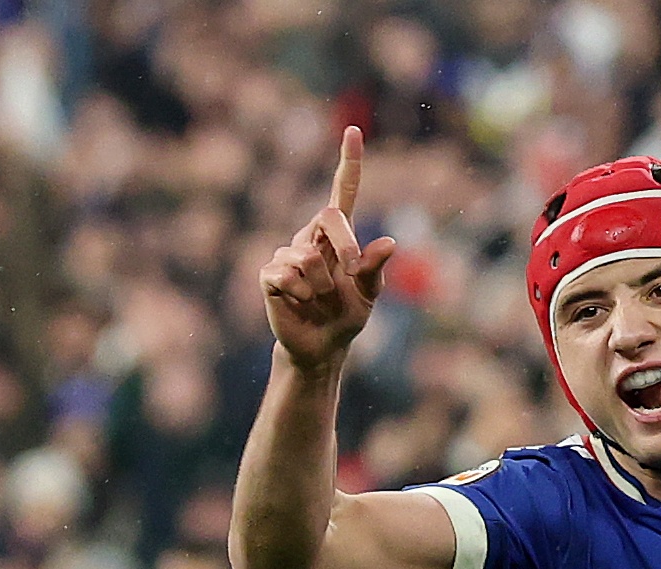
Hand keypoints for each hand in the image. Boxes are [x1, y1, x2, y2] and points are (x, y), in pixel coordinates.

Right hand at [261, 127, 398, 371]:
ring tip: (319, 299)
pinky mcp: (270, 274)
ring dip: (322, 285)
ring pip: (308, 255)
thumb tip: (390, 243)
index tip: (354, 131)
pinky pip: (286, 274)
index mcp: (338, 236)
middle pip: (328, 216)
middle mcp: (311, 236)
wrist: (322, 346)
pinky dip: (300, 293)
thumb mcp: (368, 294)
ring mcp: (288, 253)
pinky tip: (300, 302)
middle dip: (346, 244)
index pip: (344, 192)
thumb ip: (375, 269)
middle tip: (351, 271)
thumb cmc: (347, 314)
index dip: (349, 163)